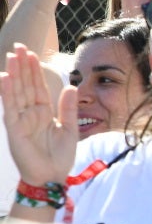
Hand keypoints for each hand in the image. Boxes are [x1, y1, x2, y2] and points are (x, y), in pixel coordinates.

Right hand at [0, 45, 77, 186]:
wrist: (52, 177)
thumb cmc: (59, 156)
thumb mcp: (70, 128)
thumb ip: (68, 107)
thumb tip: (72, 86)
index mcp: (44, 111)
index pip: (38, 86)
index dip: (34, 70)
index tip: (32, 53)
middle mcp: (30, 113)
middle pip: (26, 85)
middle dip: (23, 66)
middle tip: (20, 46)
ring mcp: (21, 119)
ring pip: (17, 92)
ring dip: (14, 74)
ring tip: (13, 56)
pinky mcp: (14, 129)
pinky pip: (10, 108)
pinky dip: (7, 93)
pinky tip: (5, 78)